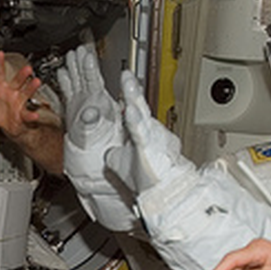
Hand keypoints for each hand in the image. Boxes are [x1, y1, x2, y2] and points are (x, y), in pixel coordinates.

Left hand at [0, 52, 47, 139]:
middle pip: (17, 80)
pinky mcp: (23, 114)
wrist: (7, 126)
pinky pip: (27, 114)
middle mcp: (11, 92)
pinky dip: (31, 115)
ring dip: (31, 88)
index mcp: (0, 87)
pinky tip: (34, 114)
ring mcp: (18, 102)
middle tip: (27, 67)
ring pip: (26, 93)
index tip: (0, 53)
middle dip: (22, 74)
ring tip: (36, 82)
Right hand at [56, 44, 121, 151]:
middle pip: (85, 77)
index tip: (87, 54)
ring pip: (77, 82)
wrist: (90, 166)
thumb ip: (91, 124)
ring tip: (70, 56)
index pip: (94, 81)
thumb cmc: (96, 153)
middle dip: (81, 62)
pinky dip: (65, 82)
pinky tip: (63, 74)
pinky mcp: (74, 112)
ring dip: (73, 69)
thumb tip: (90, 113)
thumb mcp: (93, 137)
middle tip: (77, 48)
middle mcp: (91, 104)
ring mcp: (82, 106)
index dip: (90, 67)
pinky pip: (69, 92)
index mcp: (98, 106)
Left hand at [105, 71, 191, 192]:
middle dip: (132, 90)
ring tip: (128, 84)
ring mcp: (151, 139)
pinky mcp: (150, 149)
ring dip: (134, 99)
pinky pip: (141, 133)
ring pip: (142, 115)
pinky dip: (135, 122)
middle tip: (126, 75)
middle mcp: (148, 133)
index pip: (134, 110)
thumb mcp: (122, 165)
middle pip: (139, 106)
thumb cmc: (146, 181)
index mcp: (141, 133)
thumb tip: (109, 153)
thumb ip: (115, 155)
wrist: (161, 194)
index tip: (125, 80)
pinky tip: (130, 111)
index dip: (130, 95)